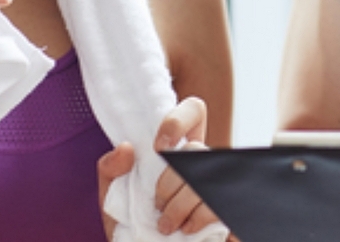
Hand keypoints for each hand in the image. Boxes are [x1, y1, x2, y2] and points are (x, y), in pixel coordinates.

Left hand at [97, 97, 233, 238]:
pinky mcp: (229, 206)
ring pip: (208, 176)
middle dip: (170, 181)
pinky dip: (200, 216)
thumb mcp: (112, 198)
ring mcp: (220, 182)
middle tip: (157, 205)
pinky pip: (221, 201)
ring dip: (182, 203)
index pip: (193, 111)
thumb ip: (110, 170)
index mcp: (179, 149)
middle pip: (197, 149)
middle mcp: (204, 160)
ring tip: (165, 225)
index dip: (179, 120)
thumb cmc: (132, 227)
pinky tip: (187, 229)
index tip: (158, 147)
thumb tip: (126, 149)